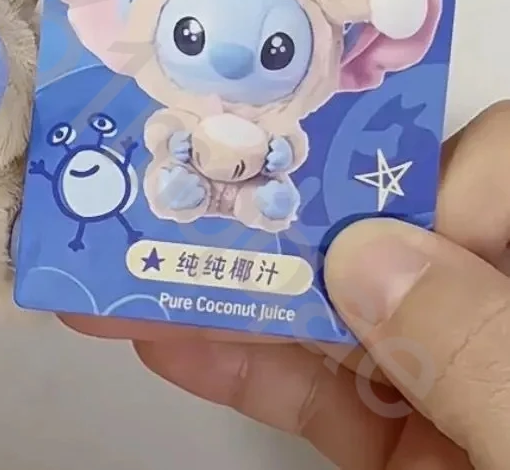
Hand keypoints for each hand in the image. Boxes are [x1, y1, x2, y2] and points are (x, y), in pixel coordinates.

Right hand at [67, 103, 509, 468]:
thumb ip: (485, 355)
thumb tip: (370, 256)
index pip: (493, 173)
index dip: (409, 167)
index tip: (317, 186)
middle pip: (394, 240)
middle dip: (280, 220)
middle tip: (178, 191)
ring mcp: (467, 388)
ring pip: (341, 316)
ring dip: (233, 291)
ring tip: (134, 263)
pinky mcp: (417, 453)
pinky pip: (327, 396)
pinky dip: (249, 368)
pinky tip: (170, 338)